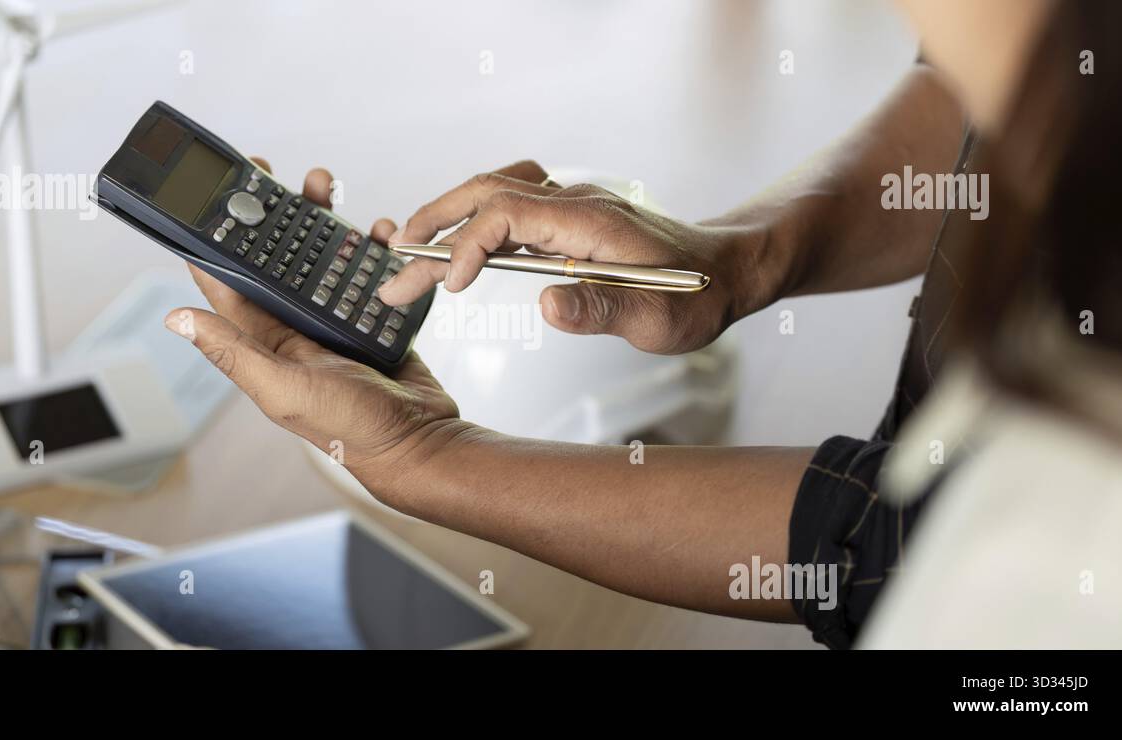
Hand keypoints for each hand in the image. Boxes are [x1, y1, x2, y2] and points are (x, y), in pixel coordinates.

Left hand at [164, 158, 461, 496]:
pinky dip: (373, 246)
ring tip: (326, 186)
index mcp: (265, 341)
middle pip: (278, 256)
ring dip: (323, 219)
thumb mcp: (284, 389)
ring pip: (322, 254)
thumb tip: (175, 318)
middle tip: (278, 176)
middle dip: (276, 214)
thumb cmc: (350, 429)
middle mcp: (295, 326)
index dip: (217, 237)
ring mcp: (334, 319)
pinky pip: (368, 269)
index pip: (229, 281)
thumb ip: (234, 352)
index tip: (215, 196)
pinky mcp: (372, 315)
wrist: (419, 441)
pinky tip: (379, 232)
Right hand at [378, 161, 763, 353]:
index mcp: (589, 221)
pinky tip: (461, 246)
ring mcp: (570, 206)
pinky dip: (473, 219)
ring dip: (447, 215)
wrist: (729, 270)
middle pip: (487, 191)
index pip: (507, 212)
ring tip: (409, 249)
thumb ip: (604, 309)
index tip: (447, 286)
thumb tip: (545, 303)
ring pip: (493, 191)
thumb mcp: (659, 318)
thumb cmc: (696, 296)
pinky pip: (509, 203)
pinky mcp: (569, 218)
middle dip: (433, 222)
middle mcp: (574, 202)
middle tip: (392, 262)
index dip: (468, 244)